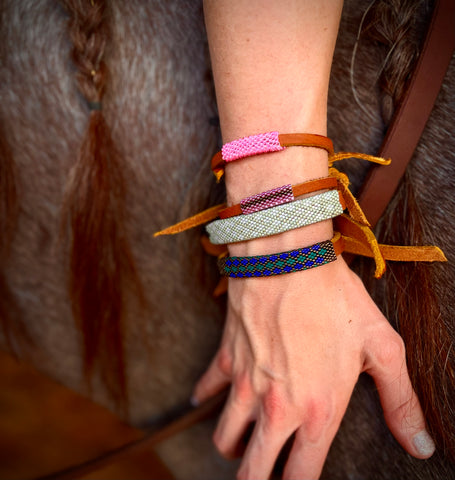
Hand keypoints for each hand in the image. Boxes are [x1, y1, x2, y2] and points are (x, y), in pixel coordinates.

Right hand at [192, 256, 433, 478]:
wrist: (287, 258)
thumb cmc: (335, 298)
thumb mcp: (381, 347)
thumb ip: (401, 402)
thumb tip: (422, 446)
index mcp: (318, 411)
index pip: (302, 477)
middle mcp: (276, 407)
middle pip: (253, 472)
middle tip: (267, 473)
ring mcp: (244, 384)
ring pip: (223, 439)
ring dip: (234, 448)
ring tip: (247, 441)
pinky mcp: (225, 358)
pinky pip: (205, 390)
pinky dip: (206, 400)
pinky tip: (210, 398)